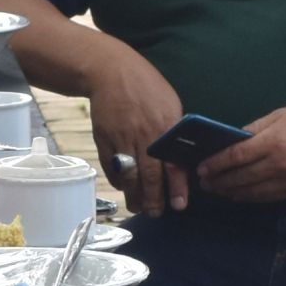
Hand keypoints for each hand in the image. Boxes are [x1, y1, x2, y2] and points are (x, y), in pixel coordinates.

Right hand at [81, 49, 188, 218]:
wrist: (110, 71)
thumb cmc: (146, 87)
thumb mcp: (170, 104)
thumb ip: (174, 132)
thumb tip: (181, 159)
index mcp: (165, 125)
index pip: (174, 164)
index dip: (177, 187)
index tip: (180, 205)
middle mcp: (144, 135)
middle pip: (150, 176)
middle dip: (154, 200)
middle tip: (156, 213)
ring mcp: (121, 138)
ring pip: (129, 176)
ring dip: (134, 196)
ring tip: (139, 207)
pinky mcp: (104, 139)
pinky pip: (111, 168)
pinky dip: (118, 181)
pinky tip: (125, 188)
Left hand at [194, 103, 285, 206]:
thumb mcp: (283, 114)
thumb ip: (256, 128)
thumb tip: (234, 140)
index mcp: (274, 141)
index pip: (236, 157)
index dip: (216, 164)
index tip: (202, 168)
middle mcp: (279, 164)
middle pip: (241, 177)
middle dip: (219, 181)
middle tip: (204, 183)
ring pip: (253, 192)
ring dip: (232, 193)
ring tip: (218, 191)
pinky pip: (269, 197)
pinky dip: (252, 198)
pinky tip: (240, 196)